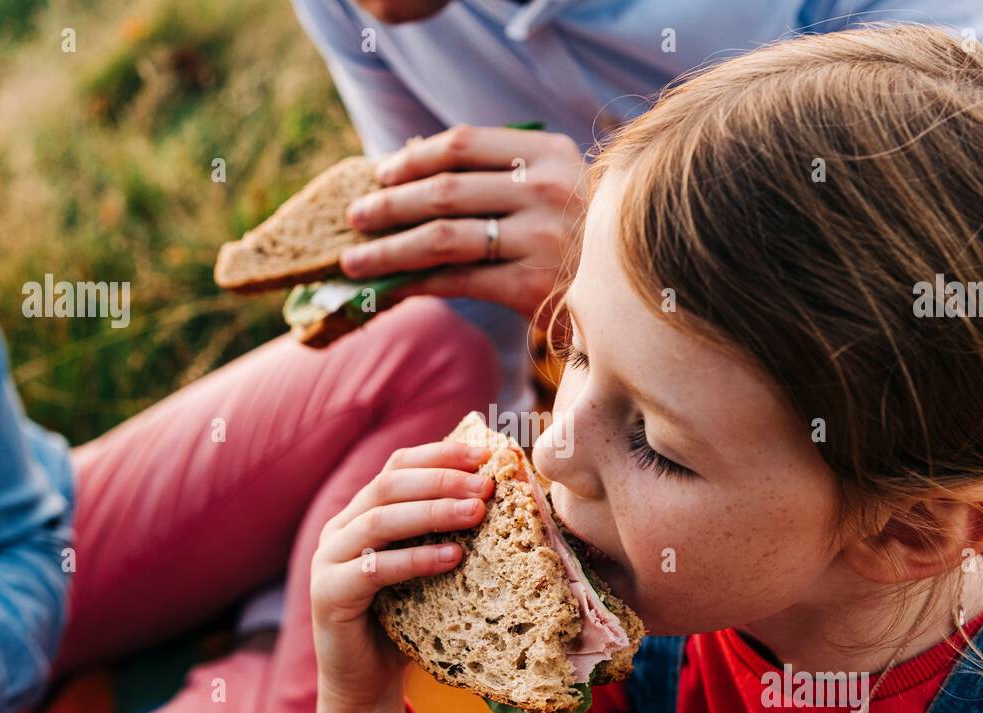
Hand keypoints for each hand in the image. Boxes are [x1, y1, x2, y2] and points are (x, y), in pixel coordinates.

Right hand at [309, 438, 494, 712]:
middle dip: (442, 479)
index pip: (399, 466)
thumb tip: (499, 497)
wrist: (366, 684)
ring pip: (379, 520)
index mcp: (362, 513)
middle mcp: (340, 528)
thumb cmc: (407, 621)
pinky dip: (414, 559)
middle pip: (389, 485)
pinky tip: (452, 558)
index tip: (485, 454)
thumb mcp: (430, 569)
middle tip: (486, 485)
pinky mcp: (328, 595)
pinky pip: (373, 569)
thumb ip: (447, 534)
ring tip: (477, 512)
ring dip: (432, 511)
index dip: (440, 454)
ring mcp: (328, 560)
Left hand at [340, 124, 586, 317]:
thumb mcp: (551, 186)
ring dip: (389, 249)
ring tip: (354, 260)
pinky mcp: (530, 286)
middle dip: (389, 204)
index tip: (380, 174)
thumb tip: (408, 156)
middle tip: (355, 217)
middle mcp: (548, 190)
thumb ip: (492, 169)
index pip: (463, 144)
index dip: (412, 159)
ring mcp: (541, 239)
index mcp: (550, 153)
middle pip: (445, 190)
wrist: (628, 296)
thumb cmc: (578, 237)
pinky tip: (389, 287)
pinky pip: (456, 279)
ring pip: (442, 238)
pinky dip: (415, 283)